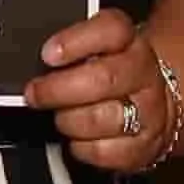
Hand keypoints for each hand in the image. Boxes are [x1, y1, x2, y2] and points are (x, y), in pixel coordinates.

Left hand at [25, 7, 173, 171]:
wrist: (152, 103)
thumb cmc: (111, 71)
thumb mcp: (95, 48)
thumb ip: (68, 47)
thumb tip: (30, 58)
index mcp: (130, 42)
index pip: (111, 31)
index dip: (76, 41)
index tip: (48, 53)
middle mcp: (144, 74)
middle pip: (104, 78)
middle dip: (59, 89)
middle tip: (35, 93)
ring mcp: (148, 112)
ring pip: (101, 118)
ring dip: (68, 120)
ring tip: (58, 115)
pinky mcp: (143, 147)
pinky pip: (102, 152)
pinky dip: (80, 147)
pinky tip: (77, 136)